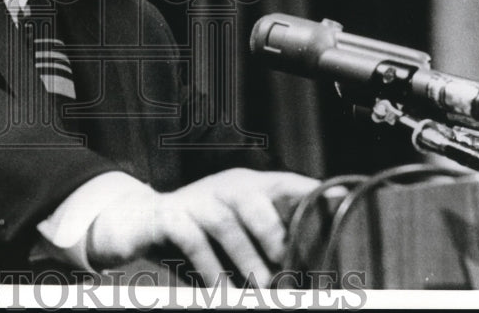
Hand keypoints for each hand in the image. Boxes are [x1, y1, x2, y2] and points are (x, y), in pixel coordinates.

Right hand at [87, 168, 317, 286]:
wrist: (136, 223)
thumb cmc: (197, 236)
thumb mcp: (233, 238)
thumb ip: (265, 248)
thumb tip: (311, 272)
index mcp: (246, 188)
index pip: (283, 183)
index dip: (311, 191)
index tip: (342, 199)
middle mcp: (222, 187)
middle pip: (253, 198)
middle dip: (274, 231)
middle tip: (290, 264)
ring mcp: (194, 199)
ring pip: (224, 221)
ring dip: (245, 257)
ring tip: (262, 286)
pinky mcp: (168, 216)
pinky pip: (192, 241)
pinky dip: (210, 270)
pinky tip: (222, 294)